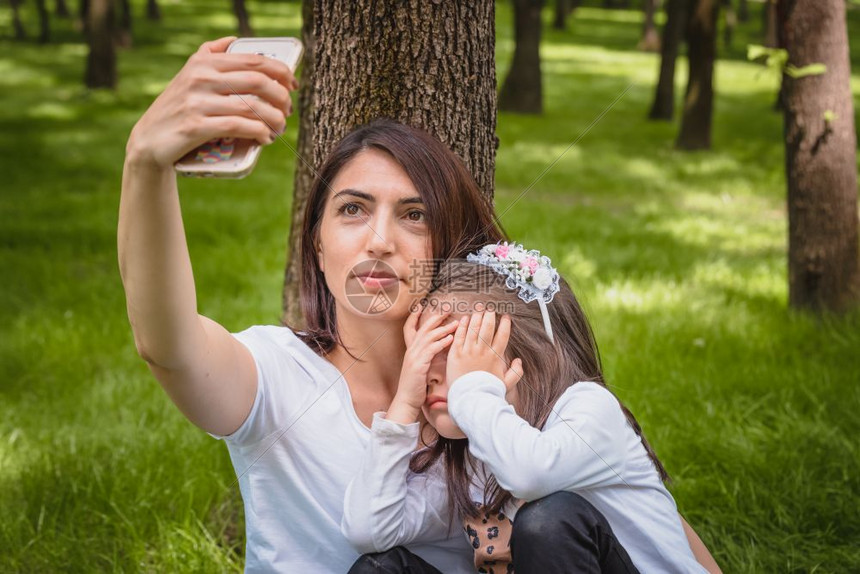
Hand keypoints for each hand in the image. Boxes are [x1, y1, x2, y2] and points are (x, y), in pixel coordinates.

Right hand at [126, 36, 298, 170]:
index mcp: (205, 62)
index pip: (255, 60)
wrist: (148, 139)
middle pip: (258, 82)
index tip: (293, 85)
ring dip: (274, 119)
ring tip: (279, 128)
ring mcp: (197, 102)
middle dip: (282, 97)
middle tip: (288, 111)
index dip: (282, 72)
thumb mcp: (189, 73)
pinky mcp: (194, 127)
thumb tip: (235, 40)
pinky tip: (265, 138)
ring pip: (251, 107)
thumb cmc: (177, 107)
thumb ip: (210, 54)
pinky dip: (258, 133)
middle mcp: (201, 77)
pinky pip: (237, 127)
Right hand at [386, 305, 458, 423]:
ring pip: (429, 337)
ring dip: (443, 329)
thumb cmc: (415, 386)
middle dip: (435, 317)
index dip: (414, 316)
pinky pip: (431, 350)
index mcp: (410, 350)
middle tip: (447, 309)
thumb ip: (426, 356)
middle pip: (423, 328)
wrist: (406, 400)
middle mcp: (411, 351)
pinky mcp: (418, 365)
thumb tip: (438, 347)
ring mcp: (414, 357)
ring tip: (456, 323)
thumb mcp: (420, 367)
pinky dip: (441, 342)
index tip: (421, 306)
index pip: (409, 328)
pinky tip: (451, 339)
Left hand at [447, 311, 522, 391]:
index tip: (506, 317)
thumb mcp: (506, 384)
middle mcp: (482, 351)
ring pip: (474, 329)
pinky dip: (463, 326)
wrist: (469, 399)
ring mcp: (468, 351)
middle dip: (490, 315)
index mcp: (495, 356)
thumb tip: (519, 361)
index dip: (505, 324)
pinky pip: (459, 336)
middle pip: (487, 328)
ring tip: (479, 308)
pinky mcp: (455, 353)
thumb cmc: (488, 392)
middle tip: (490, 307)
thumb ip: (516, 372)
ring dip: (477, 316)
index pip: (502, 335)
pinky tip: (465, 318)